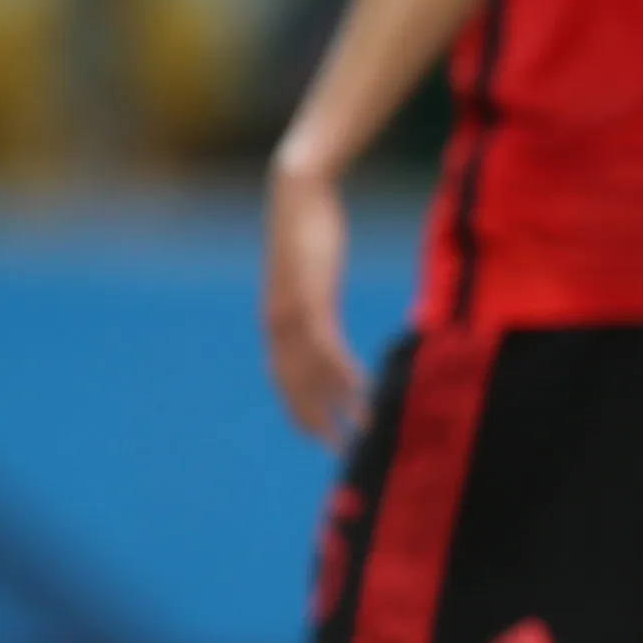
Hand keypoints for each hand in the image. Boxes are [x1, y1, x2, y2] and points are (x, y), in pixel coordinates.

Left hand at [262, 162, 366, 447]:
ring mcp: (293, 316)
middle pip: (295, 387)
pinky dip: (346, 375)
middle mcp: (278, 324)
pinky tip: (365, 390)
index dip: (298, 407)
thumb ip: (313, 289)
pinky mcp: (312, 302)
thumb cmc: (308, 223)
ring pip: (314, 376)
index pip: (284, 377)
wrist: (298, 194)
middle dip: (315, 419)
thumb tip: (320, 295)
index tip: (316, 433)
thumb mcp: (310, 266)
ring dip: (338, 405)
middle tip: (337, 447)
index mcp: (276, 319)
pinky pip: (330, 350)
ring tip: (362, 427)